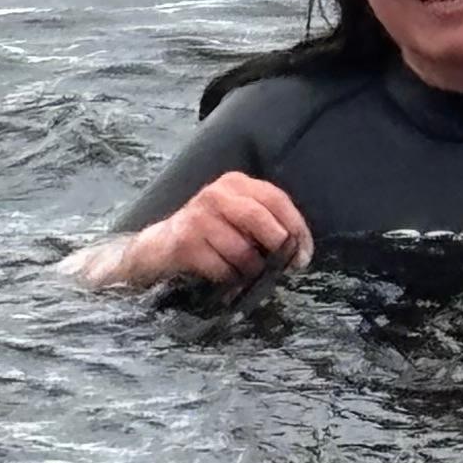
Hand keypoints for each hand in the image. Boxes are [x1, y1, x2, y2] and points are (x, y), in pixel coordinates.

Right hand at [60, 174, 312, 291]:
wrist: (158, 247)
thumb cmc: (208, 235)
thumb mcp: (236, 219)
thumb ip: (265, 225)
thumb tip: (297, 251)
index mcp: (235, 183)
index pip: (277, 199)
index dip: (297, 228)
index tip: (304, 255)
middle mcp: (217, 193)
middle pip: (261, 220)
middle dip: (278, 248)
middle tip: (282, 268)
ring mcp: (199, 216)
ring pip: (243, 250)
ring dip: (251, 270)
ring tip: (244, 273)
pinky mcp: (186, 242)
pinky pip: (223, 268)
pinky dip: (230, 279)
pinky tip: (225, 278)